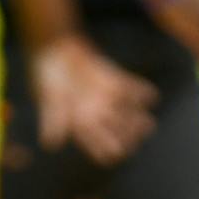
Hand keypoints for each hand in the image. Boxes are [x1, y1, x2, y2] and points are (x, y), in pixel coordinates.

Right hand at [33, 35, 158, 165]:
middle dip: (129, 137)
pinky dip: (142, 93)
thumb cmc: (47, 75)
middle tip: (136, 136)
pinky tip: (151, 96)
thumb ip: (53, 118)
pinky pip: (132, 90)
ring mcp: (107, 100)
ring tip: (148, 123)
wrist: (55, 48)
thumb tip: (50, 144)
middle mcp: (96, 116)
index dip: (108, 151)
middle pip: (119, 134)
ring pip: (128, 115)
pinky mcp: (114, 82)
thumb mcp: (48, 97)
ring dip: (139, 119)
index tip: (116, 150)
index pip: (99, 148)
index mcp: (80, 126)